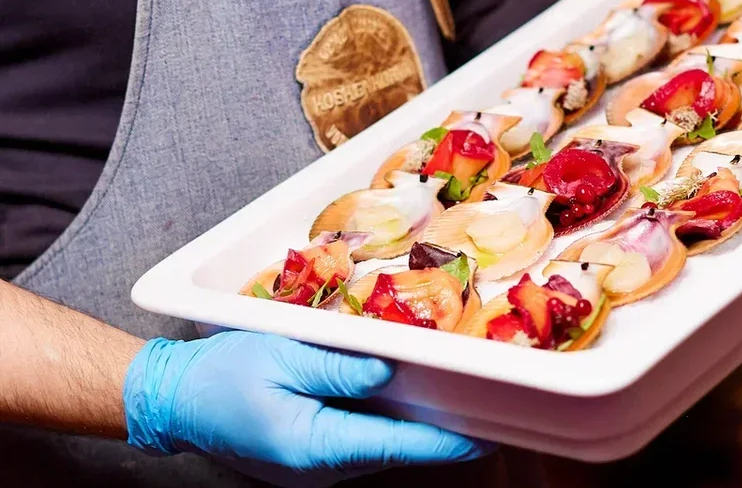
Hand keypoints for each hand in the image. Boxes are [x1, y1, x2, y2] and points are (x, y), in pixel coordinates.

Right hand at [124, 330, 488, 485]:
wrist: (170, 399)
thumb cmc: (222, 373)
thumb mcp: (285, 357)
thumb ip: (341, 368)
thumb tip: (392, 370)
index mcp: (316, 444)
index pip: (398, 446)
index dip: (447, 442)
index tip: (488, 434)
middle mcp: (320, 467)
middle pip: (395, 449)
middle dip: (439, 432)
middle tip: (486, 406)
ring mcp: (311, 468)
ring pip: (377, 447)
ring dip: (413, 427)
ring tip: (455, 399)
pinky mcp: (305, 457)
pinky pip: (355, 441)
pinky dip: (382, 423)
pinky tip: (403, 399)